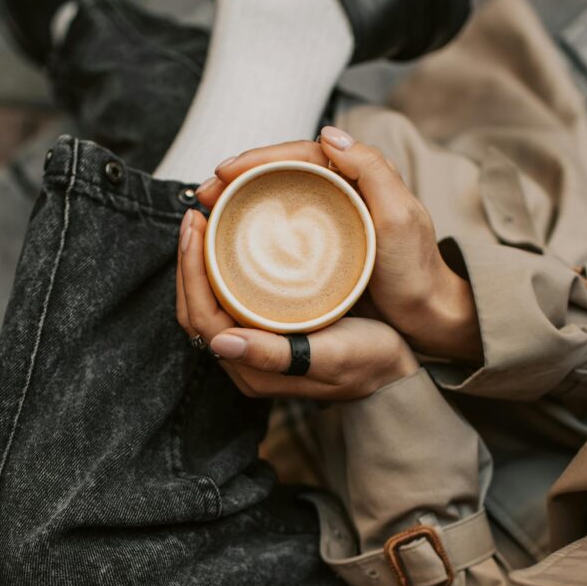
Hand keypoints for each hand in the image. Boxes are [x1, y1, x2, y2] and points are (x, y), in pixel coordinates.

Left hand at [176, 208, 417, 400]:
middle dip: (189, 261)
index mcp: (252, 370)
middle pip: (197, 308)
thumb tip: (220, 343)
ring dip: (201, 263)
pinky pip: (230, 299)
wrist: (397, 372)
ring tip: (207, 220)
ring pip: (210, 302)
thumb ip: (276, 355)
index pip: (201, 317)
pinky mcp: (267, 332)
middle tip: (195, 213)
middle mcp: (244, 361)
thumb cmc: (371, 361)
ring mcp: (253, 347)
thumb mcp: (331, 357)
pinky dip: (221, 269)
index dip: (190, 270)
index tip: (196, 224)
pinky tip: (230, 241)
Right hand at [196, 132, 481, 363]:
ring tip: (207, 211)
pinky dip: (252, 225)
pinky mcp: (323, 244)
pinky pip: (281, 224)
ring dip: (238, 199)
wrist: (431, 315)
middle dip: (237, 177)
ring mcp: (332, 216)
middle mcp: (343, 189)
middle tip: (202, 194)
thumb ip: (371, 171)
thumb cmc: (416, 271)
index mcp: (359, 174)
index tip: (223, 172)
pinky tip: (230, 236)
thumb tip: (328, 134)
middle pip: (280, 172)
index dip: (256, 158)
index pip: (298, 153)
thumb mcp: (400, 218)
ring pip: (276, 196)